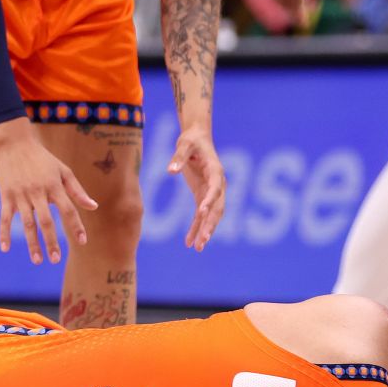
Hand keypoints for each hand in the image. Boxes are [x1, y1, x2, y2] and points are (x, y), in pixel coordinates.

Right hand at [0, 120, 97, 264]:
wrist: (15, 143)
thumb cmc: (42, 158)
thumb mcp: (63, 170)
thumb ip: (77, 191)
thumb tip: (93, 207)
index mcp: (54, 186)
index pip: (68, 209)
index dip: (76, 226)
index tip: (83, 242)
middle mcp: (38, 191)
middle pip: (46, 221)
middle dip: (51, 241)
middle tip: (56, 260)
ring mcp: (21, 194)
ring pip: (27, 223)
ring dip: (32, 243)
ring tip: (38, 260)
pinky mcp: (6, 195)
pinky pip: (5, 218)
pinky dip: (4, 233)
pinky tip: (5, 248)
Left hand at [167, 127, 225, 248]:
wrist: (197, 138)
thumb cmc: (191, 139)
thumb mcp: (184, 144)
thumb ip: (178, 157)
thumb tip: (170, 171)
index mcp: (216, 171)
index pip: (215, 188)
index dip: (210, 200)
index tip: (202, 212)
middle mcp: (217, 184)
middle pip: (217, 208)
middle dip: (210, 225)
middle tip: (203, 241)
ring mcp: (211, 192)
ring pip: (211, 215)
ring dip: (205, 231)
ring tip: (197, 248)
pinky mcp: (203, 195)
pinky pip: (201, 215)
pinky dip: (195, 228)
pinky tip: (188, 242)